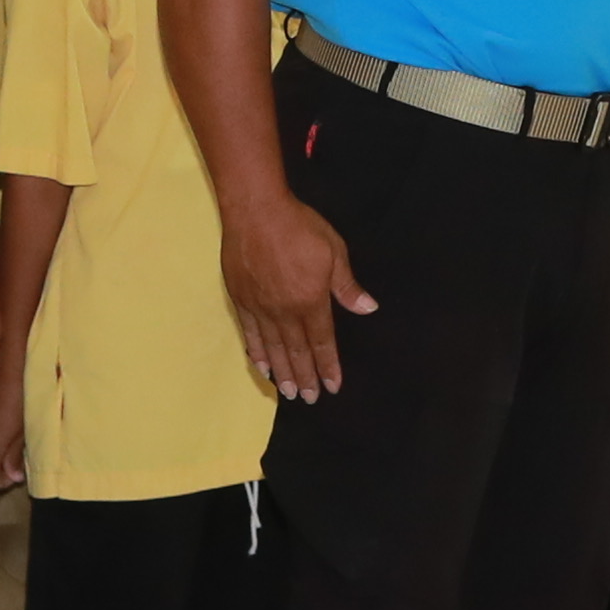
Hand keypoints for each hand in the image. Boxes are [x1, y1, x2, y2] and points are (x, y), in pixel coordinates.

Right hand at [222, 185, 373, 400]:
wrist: (256, 210)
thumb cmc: (299, 226)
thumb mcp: (333, 251)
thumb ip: (347, 285)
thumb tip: (368, 308)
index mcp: (311, 301)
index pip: (322, 342)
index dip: (328, 366)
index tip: (333, 386)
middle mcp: (285, 311)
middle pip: (297, 352)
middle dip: (306, 377)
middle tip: (310, 399)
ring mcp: (260, 308)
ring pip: (273, 349)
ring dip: (283, 373)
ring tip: (289, 393)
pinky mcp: (241, 300)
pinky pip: (250, 335)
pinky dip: (257, 353)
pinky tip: (262, 367)